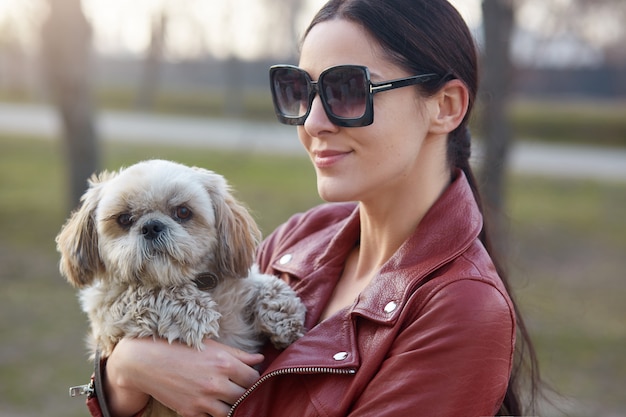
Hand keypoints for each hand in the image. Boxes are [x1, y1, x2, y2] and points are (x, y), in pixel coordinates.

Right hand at [105, 337, 263, 416]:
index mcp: (224, 363)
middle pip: (245, 396)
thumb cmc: (182, 349)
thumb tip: (260, 358)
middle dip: (247, 393)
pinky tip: (214, 403)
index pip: (254, 378)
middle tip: (242, 388)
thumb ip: (239, 355)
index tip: (252, 378)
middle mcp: (216, 383)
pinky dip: (215, 412)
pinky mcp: (191, 412)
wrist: (147, 362)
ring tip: (230, 398)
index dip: (256, 379)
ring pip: (231, 411)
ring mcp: (203, 400)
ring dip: (233, 406)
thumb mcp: (212, 346)